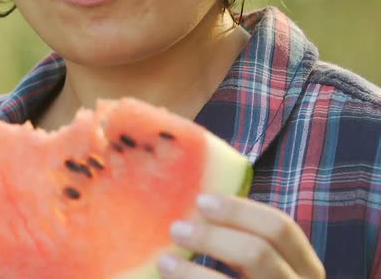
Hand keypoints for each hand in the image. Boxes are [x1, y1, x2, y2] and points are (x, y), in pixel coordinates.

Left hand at [156, 194, 324, 278]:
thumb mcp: (260, 268)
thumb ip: (241, 243)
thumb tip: (199, 208)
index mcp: (306, 268)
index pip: (281, 228)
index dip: (240, 210)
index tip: (201, 201)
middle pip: (258, 253)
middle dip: (212, 237)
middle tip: (176, 229)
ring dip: (192, 272)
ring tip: (165, 260)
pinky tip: (170, 275)